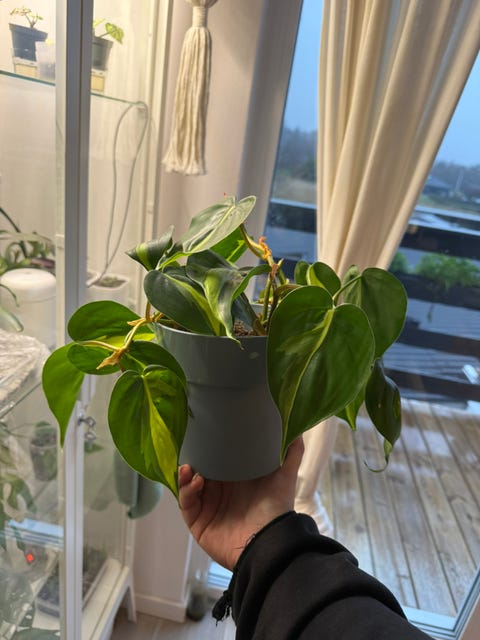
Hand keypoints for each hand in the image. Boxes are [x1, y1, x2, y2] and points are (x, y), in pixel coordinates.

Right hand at [178, 437, 303, 570]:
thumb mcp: (285, 475)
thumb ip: (292, 451)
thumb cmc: (276, 507)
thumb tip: (298, 427)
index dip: (209, 447)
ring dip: (186, 474)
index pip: (216, 459)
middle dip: (194, 458)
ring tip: (189, 465)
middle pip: (199, 470)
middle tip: (191, 445)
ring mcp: (207, 507)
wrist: (268, 542)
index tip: (205, 432)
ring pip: (188, 485)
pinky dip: (186, 491)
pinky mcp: (198, 522)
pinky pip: (186, 504)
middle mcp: (219, 492)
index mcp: (235, 480)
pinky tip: (195, 480)